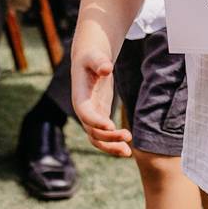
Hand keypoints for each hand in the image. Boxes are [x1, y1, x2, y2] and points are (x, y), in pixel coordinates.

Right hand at [71, 41, 130, 156]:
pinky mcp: (100, 116)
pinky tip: (127, 149)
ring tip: (127, 152)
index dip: (95, 121)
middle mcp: (83, 110)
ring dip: (110, 147)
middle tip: (128, 136)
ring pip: (97, 139)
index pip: (85, 112)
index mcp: (79, 96)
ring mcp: (91, 115)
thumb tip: (107, 68)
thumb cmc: (92, 56)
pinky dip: (114, 143)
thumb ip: (99, 62)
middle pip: (92, 130)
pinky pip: (104, 136)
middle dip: (108, 137)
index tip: (111, 126)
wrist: (89, 60)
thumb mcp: (94, 56)